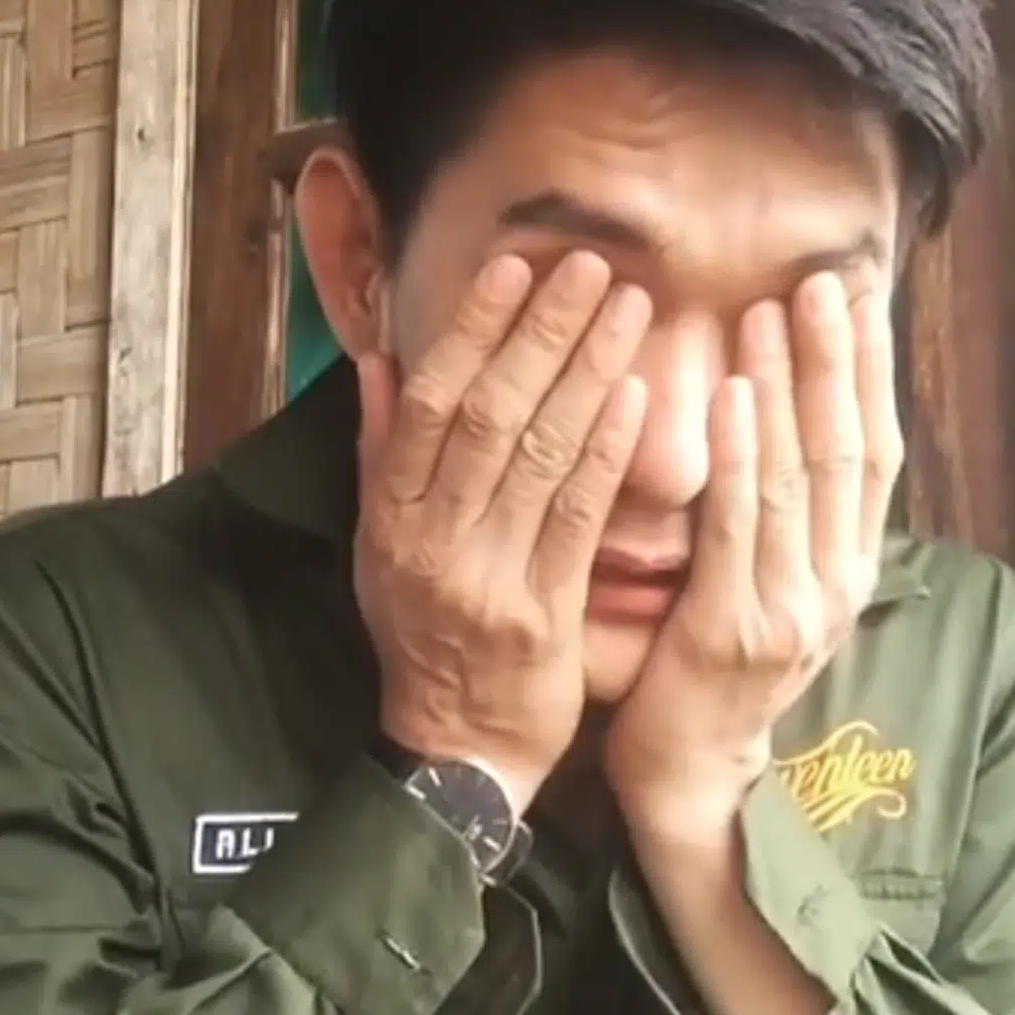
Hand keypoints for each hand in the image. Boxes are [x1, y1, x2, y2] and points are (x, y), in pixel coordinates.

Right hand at [356, 252, 650, 812]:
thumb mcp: (378, 546)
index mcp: (389, 515)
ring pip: (537, 456)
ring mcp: (485, 576)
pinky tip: (637, 397)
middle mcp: (430, 537)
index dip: (470, 331)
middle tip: (588, 266)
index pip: (429, 404)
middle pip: (487, 416)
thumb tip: (382, 362)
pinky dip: (605, 453)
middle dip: (540, 333)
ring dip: (585, 373)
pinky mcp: (542, 613)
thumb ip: (381, 454)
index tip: (512, 268)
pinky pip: (576, 519)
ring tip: (627, 307)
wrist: (457, 748)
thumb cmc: (421, 636)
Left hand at [604, 273, 901, 839]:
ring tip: (779, 311)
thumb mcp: (768, 586)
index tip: (857, 296)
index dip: (869, 371)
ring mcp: (792, 607)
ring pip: (802, 476)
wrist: (690, 774)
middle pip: (850, 450)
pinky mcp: (735, 627)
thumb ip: (782, 517)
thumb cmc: (713, 667)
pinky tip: (735, 395)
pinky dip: (743, 455)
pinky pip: (740, 525)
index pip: (872, 451)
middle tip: (825, 281)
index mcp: (844, 567)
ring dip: (793, 388)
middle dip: (840, 361)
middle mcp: (835, 582)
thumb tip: (784, 424)